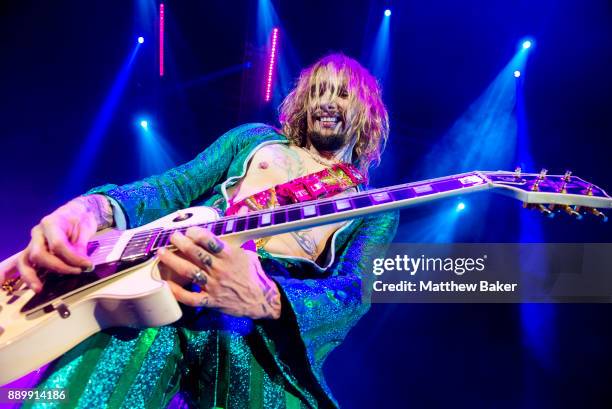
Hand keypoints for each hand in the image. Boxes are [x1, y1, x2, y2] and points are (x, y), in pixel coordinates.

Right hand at [0, 195, 112, 291]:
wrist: (75, 212)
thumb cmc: (79, 218)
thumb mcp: (85, 229)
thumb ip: (81, 247)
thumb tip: (82, 264)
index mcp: (50, 223)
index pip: (58, 244)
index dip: (72, 258)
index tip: (87, 265)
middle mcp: (38, 233)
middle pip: (39, 254)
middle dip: (58, 267)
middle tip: (77, 271)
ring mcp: (33, 243)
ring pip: (25, 261)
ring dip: (31, 276)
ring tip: (39, 288)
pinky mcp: (33, 251)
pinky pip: (25, 264)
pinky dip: (26, 276)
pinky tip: (31, 286)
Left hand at [157, 227, 281, 319]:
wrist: (261, 300)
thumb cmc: (253, 274)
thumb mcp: (249, 251)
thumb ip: (240, 233)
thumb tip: (244, 210)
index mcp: (230, 256)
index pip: (210, 241)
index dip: (196, 233)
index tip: (189, 230)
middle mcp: (220, 269)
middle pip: (196, 254)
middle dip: (181, 243)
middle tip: (172, 237)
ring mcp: (214, 286)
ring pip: (189, 272)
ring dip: (173, 261)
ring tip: (162, 253)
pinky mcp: (211, 301)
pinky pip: (191, 297)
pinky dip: (177, 292)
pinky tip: (166, 284)